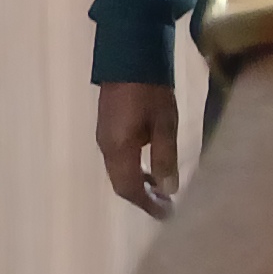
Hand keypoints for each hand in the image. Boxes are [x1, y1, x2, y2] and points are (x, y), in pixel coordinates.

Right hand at [97, 81, 180, 219]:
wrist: (129, 57)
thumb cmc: (150, 92)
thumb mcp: (165, 125)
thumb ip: (164, 158)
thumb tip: (167, 190)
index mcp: (118, 148)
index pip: (129, 188)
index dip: (147, 205)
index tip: (168, 215)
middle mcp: (106, 147)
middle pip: (120, 183)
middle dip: (142, 198)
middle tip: (167, 207)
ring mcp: (103, 136)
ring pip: (118, 172)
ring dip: (137, 184)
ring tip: (161, 190)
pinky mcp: (107, 128)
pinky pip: (117, 159)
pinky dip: (133, 170)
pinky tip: (149, 167)